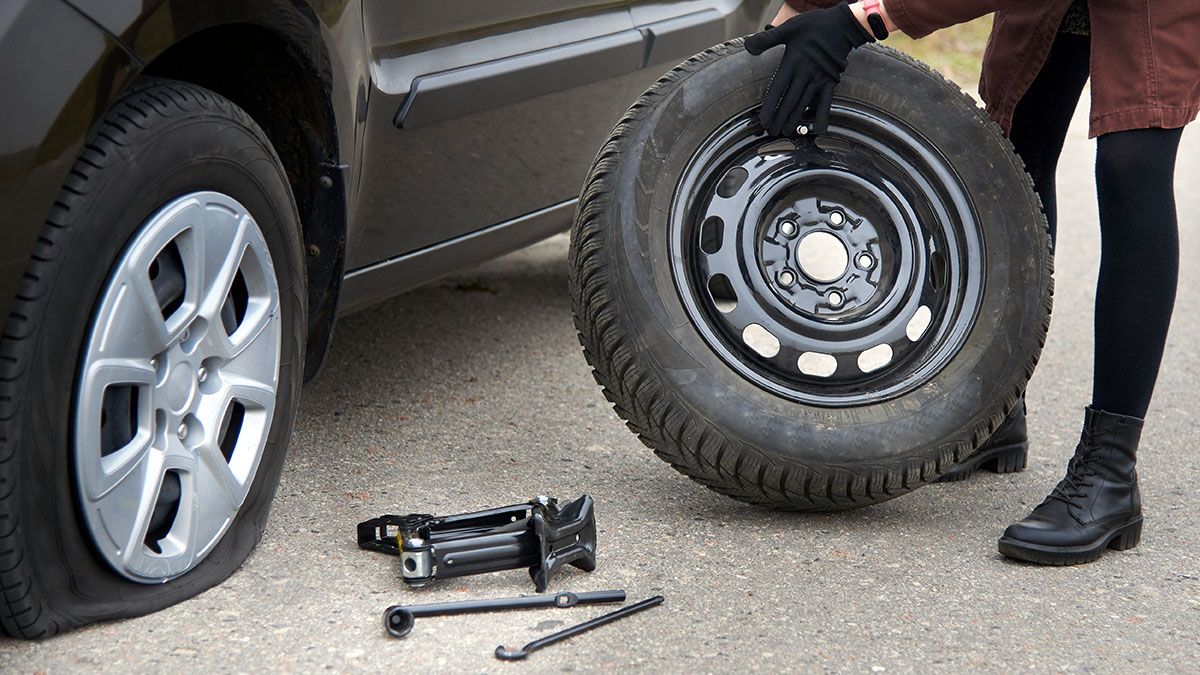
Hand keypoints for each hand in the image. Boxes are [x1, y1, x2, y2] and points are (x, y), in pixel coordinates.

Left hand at [745, 2, 872, 135]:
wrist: (842, 24)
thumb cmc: (814, 25)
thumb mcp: (788, 28)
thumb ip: (767, 40)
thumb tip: (748, 46)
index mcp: (792, 63)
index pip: (777, 89)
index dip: (770, 107)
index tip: (763, 121)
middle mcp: (805, 74)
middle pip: (789, 101)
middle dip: (779, 118)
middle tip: (772, 132)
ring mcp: (819, 79)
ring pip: (804, 104)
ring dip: (795, 119)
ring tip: (787, 132)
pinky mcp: (831, 81)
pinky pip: (827, 102)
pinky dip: (822, 116)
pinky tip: (819, 129)